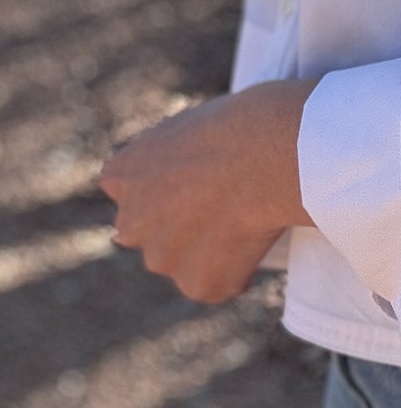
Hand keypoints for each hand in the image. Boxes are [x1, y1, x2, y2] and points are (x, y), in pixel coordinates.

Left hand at [97, 78, 318, 304]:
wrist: (272, 151)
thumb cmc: (243, 123)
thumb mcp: (190, 125)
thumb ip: (172, 157)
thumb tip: (189, 176)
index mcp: (122, 175)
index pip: (132, 194)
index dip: (169, 191)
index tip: (199, 182)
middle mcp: (131, 222)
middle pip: (154, 234)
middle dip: (182, 229)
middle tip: (226, 206)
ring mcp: (161, 258)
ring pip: (184, 263)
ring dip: (209, 253)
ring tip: (250, 219)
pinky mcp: (197, 284)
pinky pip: (220, 284)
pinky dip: (238, 271)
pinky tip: (259, 239)